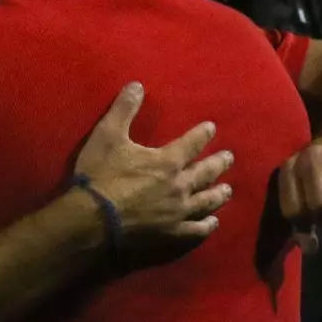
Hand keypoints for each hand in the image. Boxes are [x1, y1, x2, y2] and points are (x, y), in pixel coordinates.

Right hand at [74, 82, 233, 246]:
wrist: (92, 222)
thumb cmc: (100, 177)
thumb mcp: (107, 136)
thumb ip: (124, 110)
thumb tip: (137, 85)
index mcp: (167, 162)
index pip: (192, 143)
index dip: (203, 134)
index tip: (212, 128)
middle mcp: (180, 187)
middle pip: (206, 173)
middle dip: (219, 163)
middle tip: (229, 158)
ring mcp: (178, 214)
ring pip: (206, 202)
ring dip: (218, 194)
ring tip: (228, 190)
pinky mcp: (172, 236)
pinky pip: (196, 231)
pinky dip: (206, 226)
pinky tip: (212, 223)